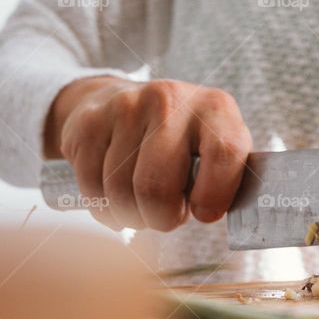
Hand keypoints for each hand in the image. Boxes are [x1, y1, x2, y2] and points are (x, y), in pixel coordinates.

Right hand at [44, 76, 251, 230]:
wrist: (125, 100)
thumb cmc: (186, 142)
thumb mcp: (218, 150)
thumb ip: (229, 180)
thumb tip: (227, 218)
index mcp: (217, 108)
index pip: (225, 155)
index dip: (215, 196)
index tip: (204, 213)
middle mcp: (172, 100)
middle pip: (157, 187)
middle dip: (162, 219)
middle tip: (167, 218)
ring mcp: (126, 106)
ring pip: (121, 192)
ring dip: (132, 216)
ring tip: (144, 206)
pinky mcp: (89, 121)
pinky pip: (91, 187)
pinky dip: (104, 208)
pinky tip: (117, 199)